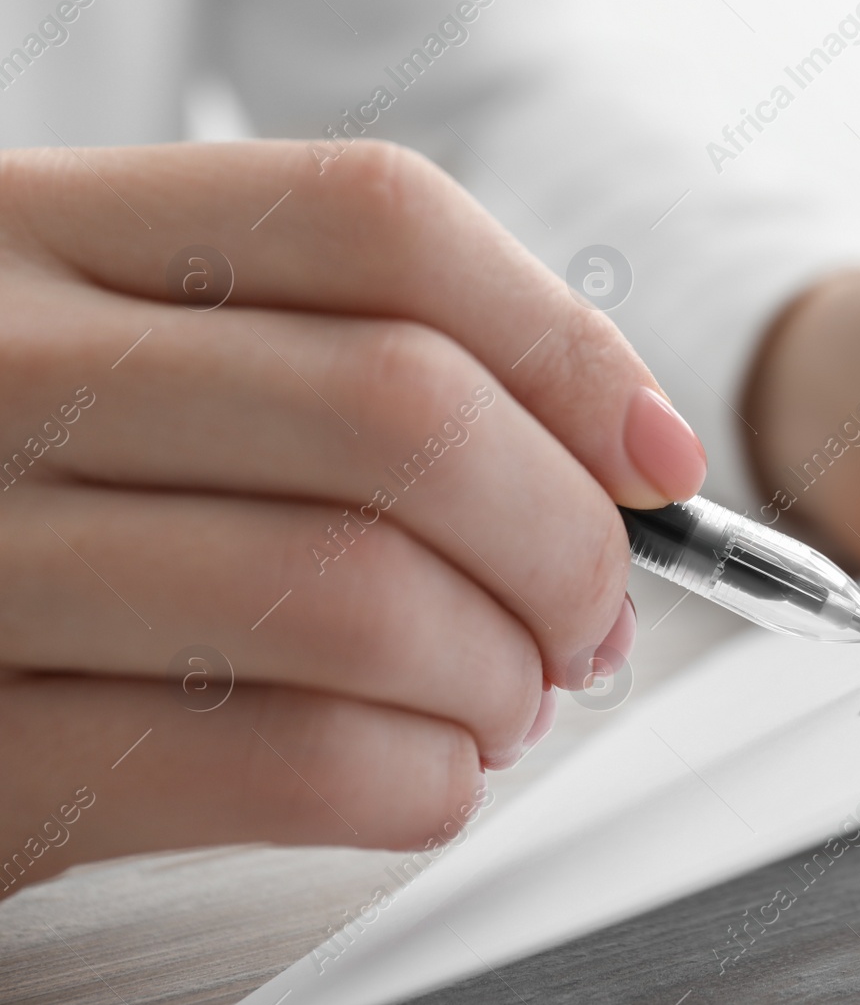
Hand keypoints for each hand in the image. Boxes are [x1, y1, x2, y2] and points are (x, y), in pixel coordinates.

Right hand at [0, 141, 705, 892]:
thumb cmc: (42, 476)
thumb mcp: (144, 351)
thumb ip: (349, 356)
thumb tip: (624, 455)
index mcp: (56, 232)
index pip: (381, 223)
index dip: (565, 346)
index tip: (654, 459)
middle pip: (403, 410)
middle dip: (566, 541)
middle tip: (589, 614)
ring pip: (360, 592)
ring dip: (501, 672)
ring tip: (507, 696)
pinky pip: (291, 759)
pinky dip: (423, 781)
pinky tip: (428, 771)